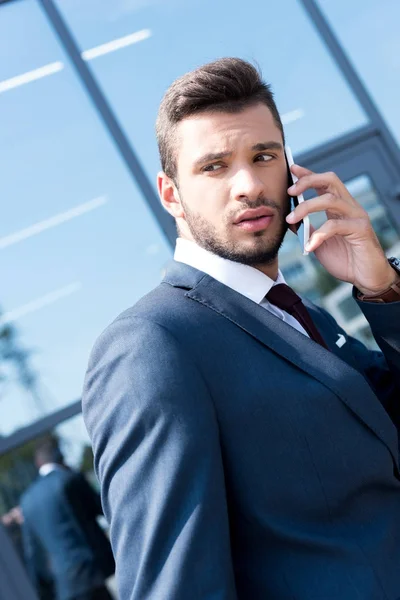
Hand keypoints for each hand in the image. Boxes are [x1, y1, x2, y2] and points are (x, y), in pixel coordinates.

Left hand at [286, 165, 395, 294]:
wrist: (366, 277)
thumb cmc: (345, 259)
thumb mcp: (318, 243)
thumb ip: (307, 229)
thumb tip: (290, 219)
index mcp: (339, 208)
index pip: (324, 183)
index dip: (308, 174)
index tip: (292, 168)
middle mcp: (349, 207)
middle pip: (330, 181)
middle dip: (308, 181)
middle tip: (290, 191)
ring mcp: (357, 217)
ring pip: (331, 199)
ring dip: (307, 207)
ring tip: (290, 219)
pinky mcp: (361, 230)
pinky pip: (335, 226)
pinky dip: (318, 235)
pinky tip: (309, 246)